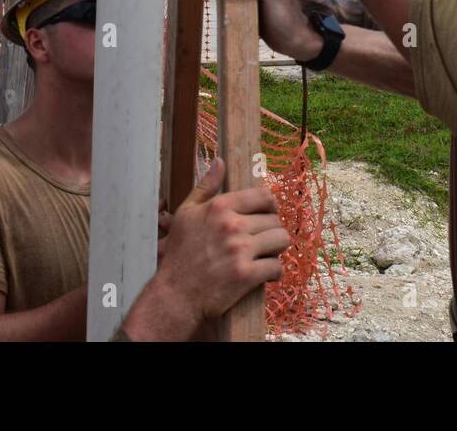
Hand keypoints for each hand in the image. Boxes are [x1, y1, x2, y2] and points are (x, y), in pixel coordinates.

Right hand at [155, 158, 288, 322]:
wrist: (176, 295)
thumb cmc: (180, 254)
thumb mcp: (186, 213)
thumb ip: (206, 186)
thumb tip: (219, 161)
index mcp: (219, 207)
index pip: (264, 196)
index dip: (270, 207)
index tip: (266, 216)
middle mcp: (232, 225)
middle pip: (275, 220)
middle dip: (271, 231)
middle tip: (261, 242)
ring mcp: (240, 250)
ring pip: (281, 240)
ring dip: (276, 249)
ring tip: (264, 255)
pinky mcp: (246, 275)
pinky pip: (277, 267)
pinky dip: (274, 272)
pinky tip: (264, 274)